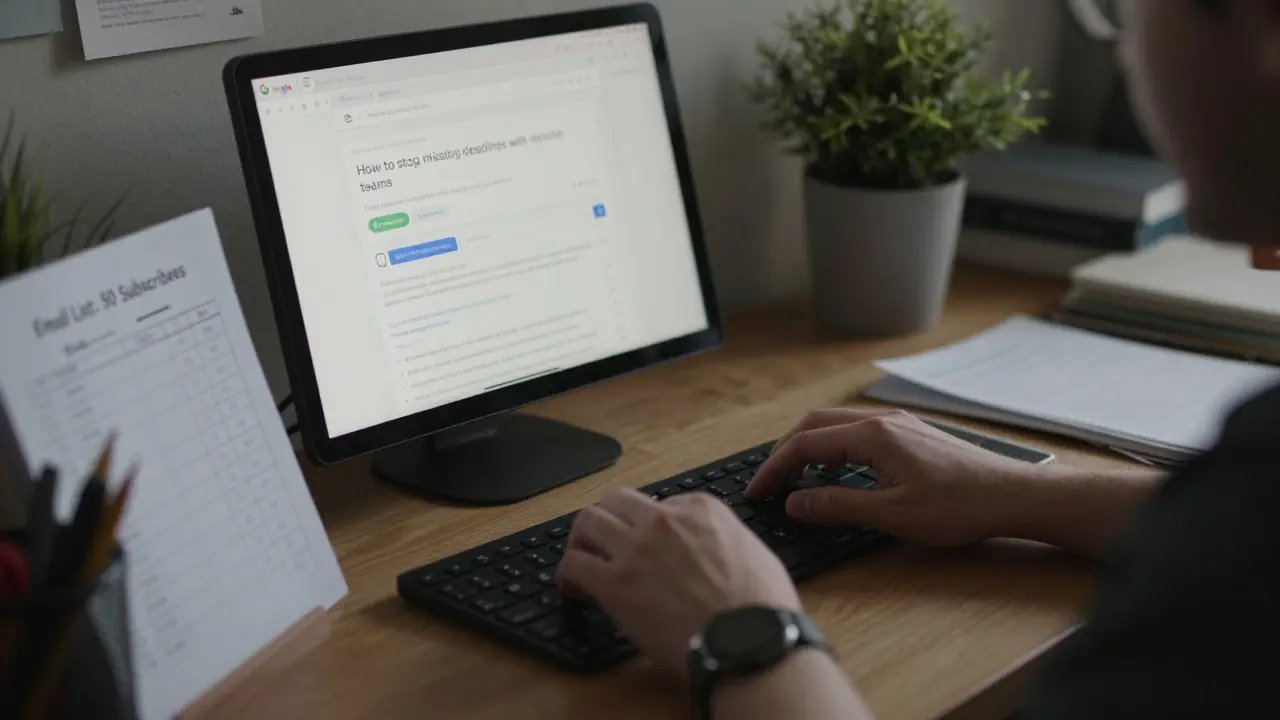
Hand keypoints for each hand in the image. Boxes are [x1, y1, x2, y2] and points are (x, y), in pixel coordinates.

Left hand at [556, 488, 799, 678]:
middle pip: (618, 501)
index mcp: (701, 510)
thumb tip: (716, 553)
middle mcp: (664, 520)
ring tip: (583, 558)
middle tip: (605, 541)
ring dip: (582, 538)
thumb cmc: (761, 609)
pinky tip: (574, 588)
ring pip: (589, 520)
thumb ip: (726, 541)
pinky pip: (574, 564)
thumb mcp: (755, 553)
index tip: (648, 544)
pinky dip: (568, 573)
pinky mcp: (614, 582)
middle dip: (609, 518)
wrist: (748, 641)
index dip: (650, 526)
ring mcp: (636, 548)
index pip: (661, 504)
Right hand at [745, 409, 1038, 545]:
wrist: (1012, 496)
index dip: (775, 469)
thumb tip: (795, 502)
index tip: (757, 492)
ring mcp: (899, 426)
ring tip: (792, 479)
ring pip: (837, 427)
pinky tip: (834, 472)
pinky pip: (858, 434)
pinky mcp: (911, 436)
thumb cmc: (959, 506)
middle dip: (785, 453)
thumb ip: (837, 506)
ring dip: (809, 449)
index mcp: (873, 435)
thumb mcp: (891, 514)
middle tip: (767, 483)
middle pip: (816, 426)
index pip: (806, 444)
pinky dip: (833, 449)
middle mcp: (883, 421)